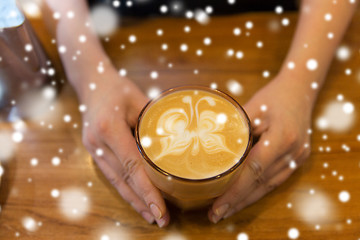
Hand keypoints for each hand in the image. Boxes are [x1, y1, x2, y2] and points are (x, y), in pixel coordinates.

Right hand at [80, 73, 169, 226]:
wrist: (90, 82)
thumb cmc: (117, 88)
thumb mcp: (139, 99)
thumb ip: (155, 122)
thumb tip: (179, 140)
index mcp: (109, 128)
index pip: (132, 166)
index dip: (147, 190)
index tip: (161, 208)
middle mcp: (97, 143)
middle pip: (123, 179)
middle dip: (143, 201)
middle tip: (161, 219)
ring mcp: (93, 148)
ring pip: (116, 181)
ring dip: (134, 200)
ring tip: (151, 216)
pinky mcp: (94, 151)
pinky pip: (111, 174)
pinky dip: (125, 189)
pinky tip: (136, 200)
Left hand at [208, 75, 312, 222]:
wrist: (302, 89)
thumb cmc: (274, 96)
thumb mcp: (252, 107)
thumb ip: (234, 127)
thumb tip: (208, 144)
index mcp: (282, 136)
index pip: (254, 170)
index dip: (236, 190)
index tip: (218, 204)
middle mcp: (293, 151)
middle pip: (262, 183)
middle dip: (238, 201)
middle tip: (216, 214)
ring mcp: (299, 156)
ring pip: (270, 185)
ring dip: (248, 200)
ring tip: (227, 210)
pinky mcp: (299, 158)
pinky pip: (277, 179)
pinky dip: (259, 190)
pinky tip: (245, 198)